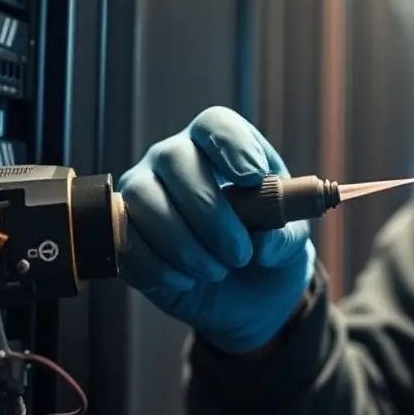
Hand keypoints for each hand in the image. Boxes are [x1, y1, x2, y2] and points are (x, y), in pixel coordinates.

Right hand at [118, 107, 314, 353]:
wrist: (246, 290)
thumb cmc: (268, 245)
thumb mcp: (290, 240)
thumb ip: (284, 237)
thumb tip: (262, 243)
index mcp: (220, 145)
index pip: (216, 125)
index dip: (232, 146)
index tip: (254, 177)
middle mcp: (175, 158)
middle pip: (175, 159)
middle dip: (208, 210)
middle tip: (239, 253)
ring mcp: (143, 191)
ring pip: (143, 199)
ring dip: (183, 243)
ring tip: (216, 271)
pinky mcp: (123, 231)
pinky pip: (125, 240)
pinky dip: (159, 267)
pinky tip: (187, 281)